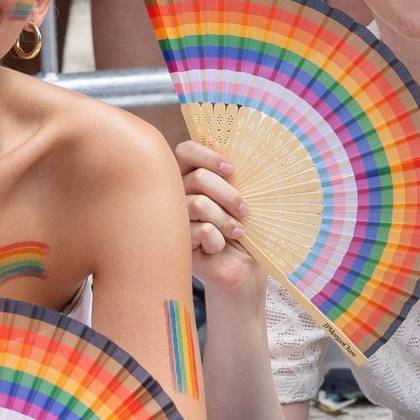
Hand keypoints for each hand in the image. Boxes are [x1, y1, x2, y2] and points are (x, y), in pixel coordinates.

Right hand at [177, 141, 263, 294]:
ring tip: (237, 232)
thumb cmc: (243, 229)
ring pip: (198, 204)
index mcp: (191, 178)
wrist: (245, 268)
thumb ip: (231, 177)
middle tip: (244, 210)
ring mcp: (175, 220)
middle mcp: (178, 196)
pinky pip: (201, 230)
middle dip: (227, 194)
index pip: (185, 151)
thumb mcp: (241, 198)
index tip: (231, 170)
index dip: (207, 155)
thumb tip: (230, 155)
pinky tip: (218, 248)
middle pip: (196, 177)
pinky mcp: (178, 244)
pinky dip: (218, 240)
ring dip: (225, 219)